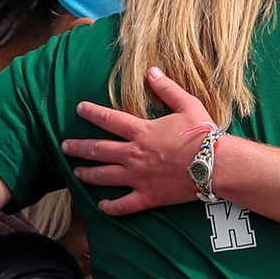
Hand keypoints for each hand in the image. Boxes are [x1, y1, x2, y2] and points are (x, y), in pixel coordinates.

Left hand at [64, 68, 215, 213]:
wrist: (216, 165)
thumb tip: (151, 71)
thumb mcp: (187, 104)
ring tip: (76, 173)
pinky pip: (123, 205)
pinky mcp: (147, 197)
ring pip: (104, 177)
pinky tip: (101, 206)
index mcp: (141, 132)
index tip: (79, 109)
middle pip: (97, 150)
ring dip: (87, 174)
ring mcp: (138, 178)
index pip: (108, 120)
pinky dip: (110, 207)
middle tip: (64, 146)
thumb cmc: (203, 134)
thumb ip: (166, 88)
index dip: (91, 113)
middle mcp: (134, 155)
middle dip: (78, 148)